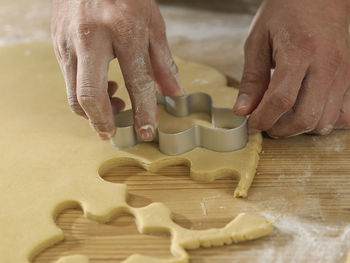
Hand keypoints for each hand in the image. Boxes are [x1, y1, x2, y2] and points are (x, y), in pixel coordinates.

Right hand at [51, 0, 182, 140]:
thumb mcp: (153, 24)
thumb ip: (163, 62)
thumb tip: (173, 94)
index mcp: (124, 30)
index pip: (136, 82)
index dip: (143, 111)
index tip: (146, 131)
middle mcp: (92, 37)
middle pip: (89, 95)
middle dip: (102, 122)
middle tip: (113, 133)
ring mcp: (69, 42)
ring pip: (74, 93)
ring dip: (93, 111)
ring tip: (114, 105)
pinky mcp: (57, 44)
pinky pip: (69, 81)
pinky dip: (85, 94)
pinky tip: (102, 86)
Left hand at [234, 0, 349, 136]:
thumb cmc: (286, 10)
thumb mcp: (258, 41)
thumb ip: (251, 79)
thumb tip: (243, 111)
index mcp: (299, 52)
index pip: (281, 100)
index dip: (262, 119)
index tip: (250, 125)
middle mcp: (327, 65)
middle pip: (306, 116)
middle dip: (280, 129)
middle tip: (266, 124)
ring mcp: (344, 72)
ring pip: (326, 120)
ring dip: (301, 127)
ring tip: (284, 118)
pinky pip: (346, 113)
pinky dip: (326, 120)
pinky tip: (309, 111)